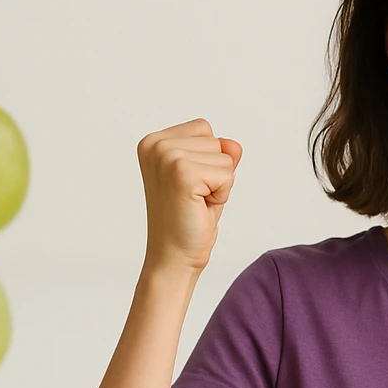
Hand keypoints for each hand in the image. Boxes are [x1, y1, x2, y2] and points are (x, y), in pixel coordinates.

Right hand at [137, 118, 241, 273]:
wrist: (173, 258)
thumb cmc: (187, 220)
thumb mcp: (206, 178)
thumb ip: (219, 155)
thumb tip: (234, 145)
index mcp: (154, 142)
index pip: (204, 129)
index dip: (207, 160)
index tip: (189, 186)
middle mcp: (156, 145)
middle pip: (215, 140)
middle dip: (214, 172)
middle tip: (193, 198)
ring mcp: (167, 157)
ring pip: (224, 157)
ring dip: (218, 184)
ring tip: (195, 203)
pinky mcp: (182, 173)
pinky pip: (227, 174)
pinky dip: (222, 194)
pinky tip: (199, 208)